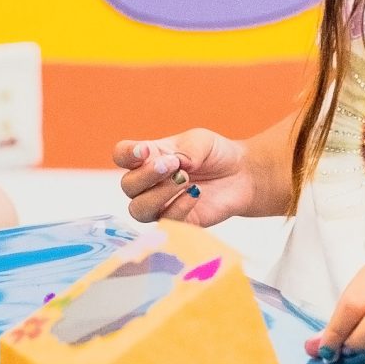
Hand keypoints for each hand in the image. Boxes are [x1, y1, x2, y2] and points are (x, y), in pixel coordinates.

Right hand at [114, 129, 256, 225]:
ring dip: (158, 194)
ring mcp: (160, 205)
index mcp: (149, 157)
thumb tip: (176, 164)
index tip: (144, 151)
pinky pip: (166, 221)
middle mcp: (148, 183)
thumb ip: (185, 150)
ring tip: (184, 179)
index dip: (126, 154)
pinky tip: (195, 193)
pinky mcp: (177, 222)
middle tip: (172, 165)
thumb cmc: (215, 154)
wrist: (242, 175)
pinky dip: (178, 207)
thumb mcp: (201, 141)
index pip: (122, 155)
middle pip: (128, 185)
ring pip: (139, 209)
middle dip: (146, 175)